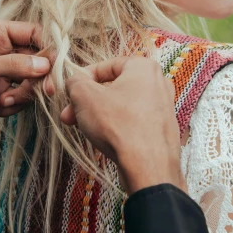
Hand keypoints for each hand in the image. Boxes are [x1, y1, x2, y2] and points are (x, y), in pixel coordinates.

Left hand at [0, 20, 49, 164]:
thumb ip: (12, 66)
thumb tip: (46, 65)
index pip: (34, 34)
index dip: (48, 50)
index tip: (54, 70)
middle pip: (37, 62)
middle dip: (35, 80)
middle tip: (37, 94)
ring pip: (29, 84)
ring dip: (19, 97)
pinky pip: (16, 101)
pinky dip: (7, 108)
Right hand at [62, 56, 184, 194]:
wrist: (148, 167)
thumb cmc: (118, 124)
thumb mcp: (84, 96)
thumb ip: (75, 82)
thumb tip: (74, 82)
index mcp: (144, 67)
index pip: (107, 65)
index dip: (83, 77)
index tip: (71, 91)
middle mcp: (159, 83)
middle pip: (113, 87)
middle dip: (87, 101)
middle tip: (69, 114)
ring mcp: (163, 108)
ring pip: (122, 105)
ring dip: (98, 114)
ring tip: (81, 128)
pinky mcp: (162, 130)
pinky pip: (133, 121)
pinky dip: (116, 126)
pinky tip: (102, 139)